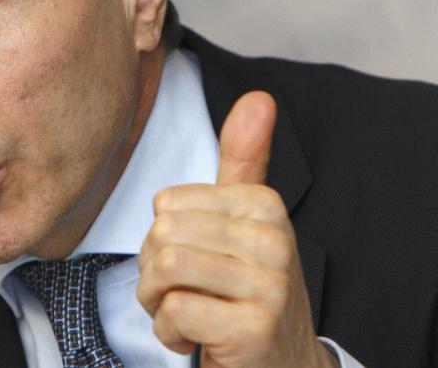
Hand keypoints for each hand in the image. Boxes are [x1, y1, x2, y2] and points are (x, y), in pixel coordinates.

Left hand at [137, 91, 337, 367]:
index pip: (167, 204)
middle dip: (154, 275)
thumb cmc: (249, 295)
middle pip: (161, 236)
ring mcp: (268, 284)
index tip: (198, 267)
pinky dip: (170, 334)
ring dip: (158, 304)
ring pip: (164, 269)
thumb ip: (244, 163)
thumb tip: (259, 96)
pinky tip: (197, 341)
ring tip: (186, 315)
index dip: (165, 241)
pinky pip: (174, 311)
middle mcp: (273, 239)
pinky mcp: (253, 327)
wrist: (283, 367)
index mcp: (265, 205)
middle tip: (186, 295)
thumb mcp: (245, 226)